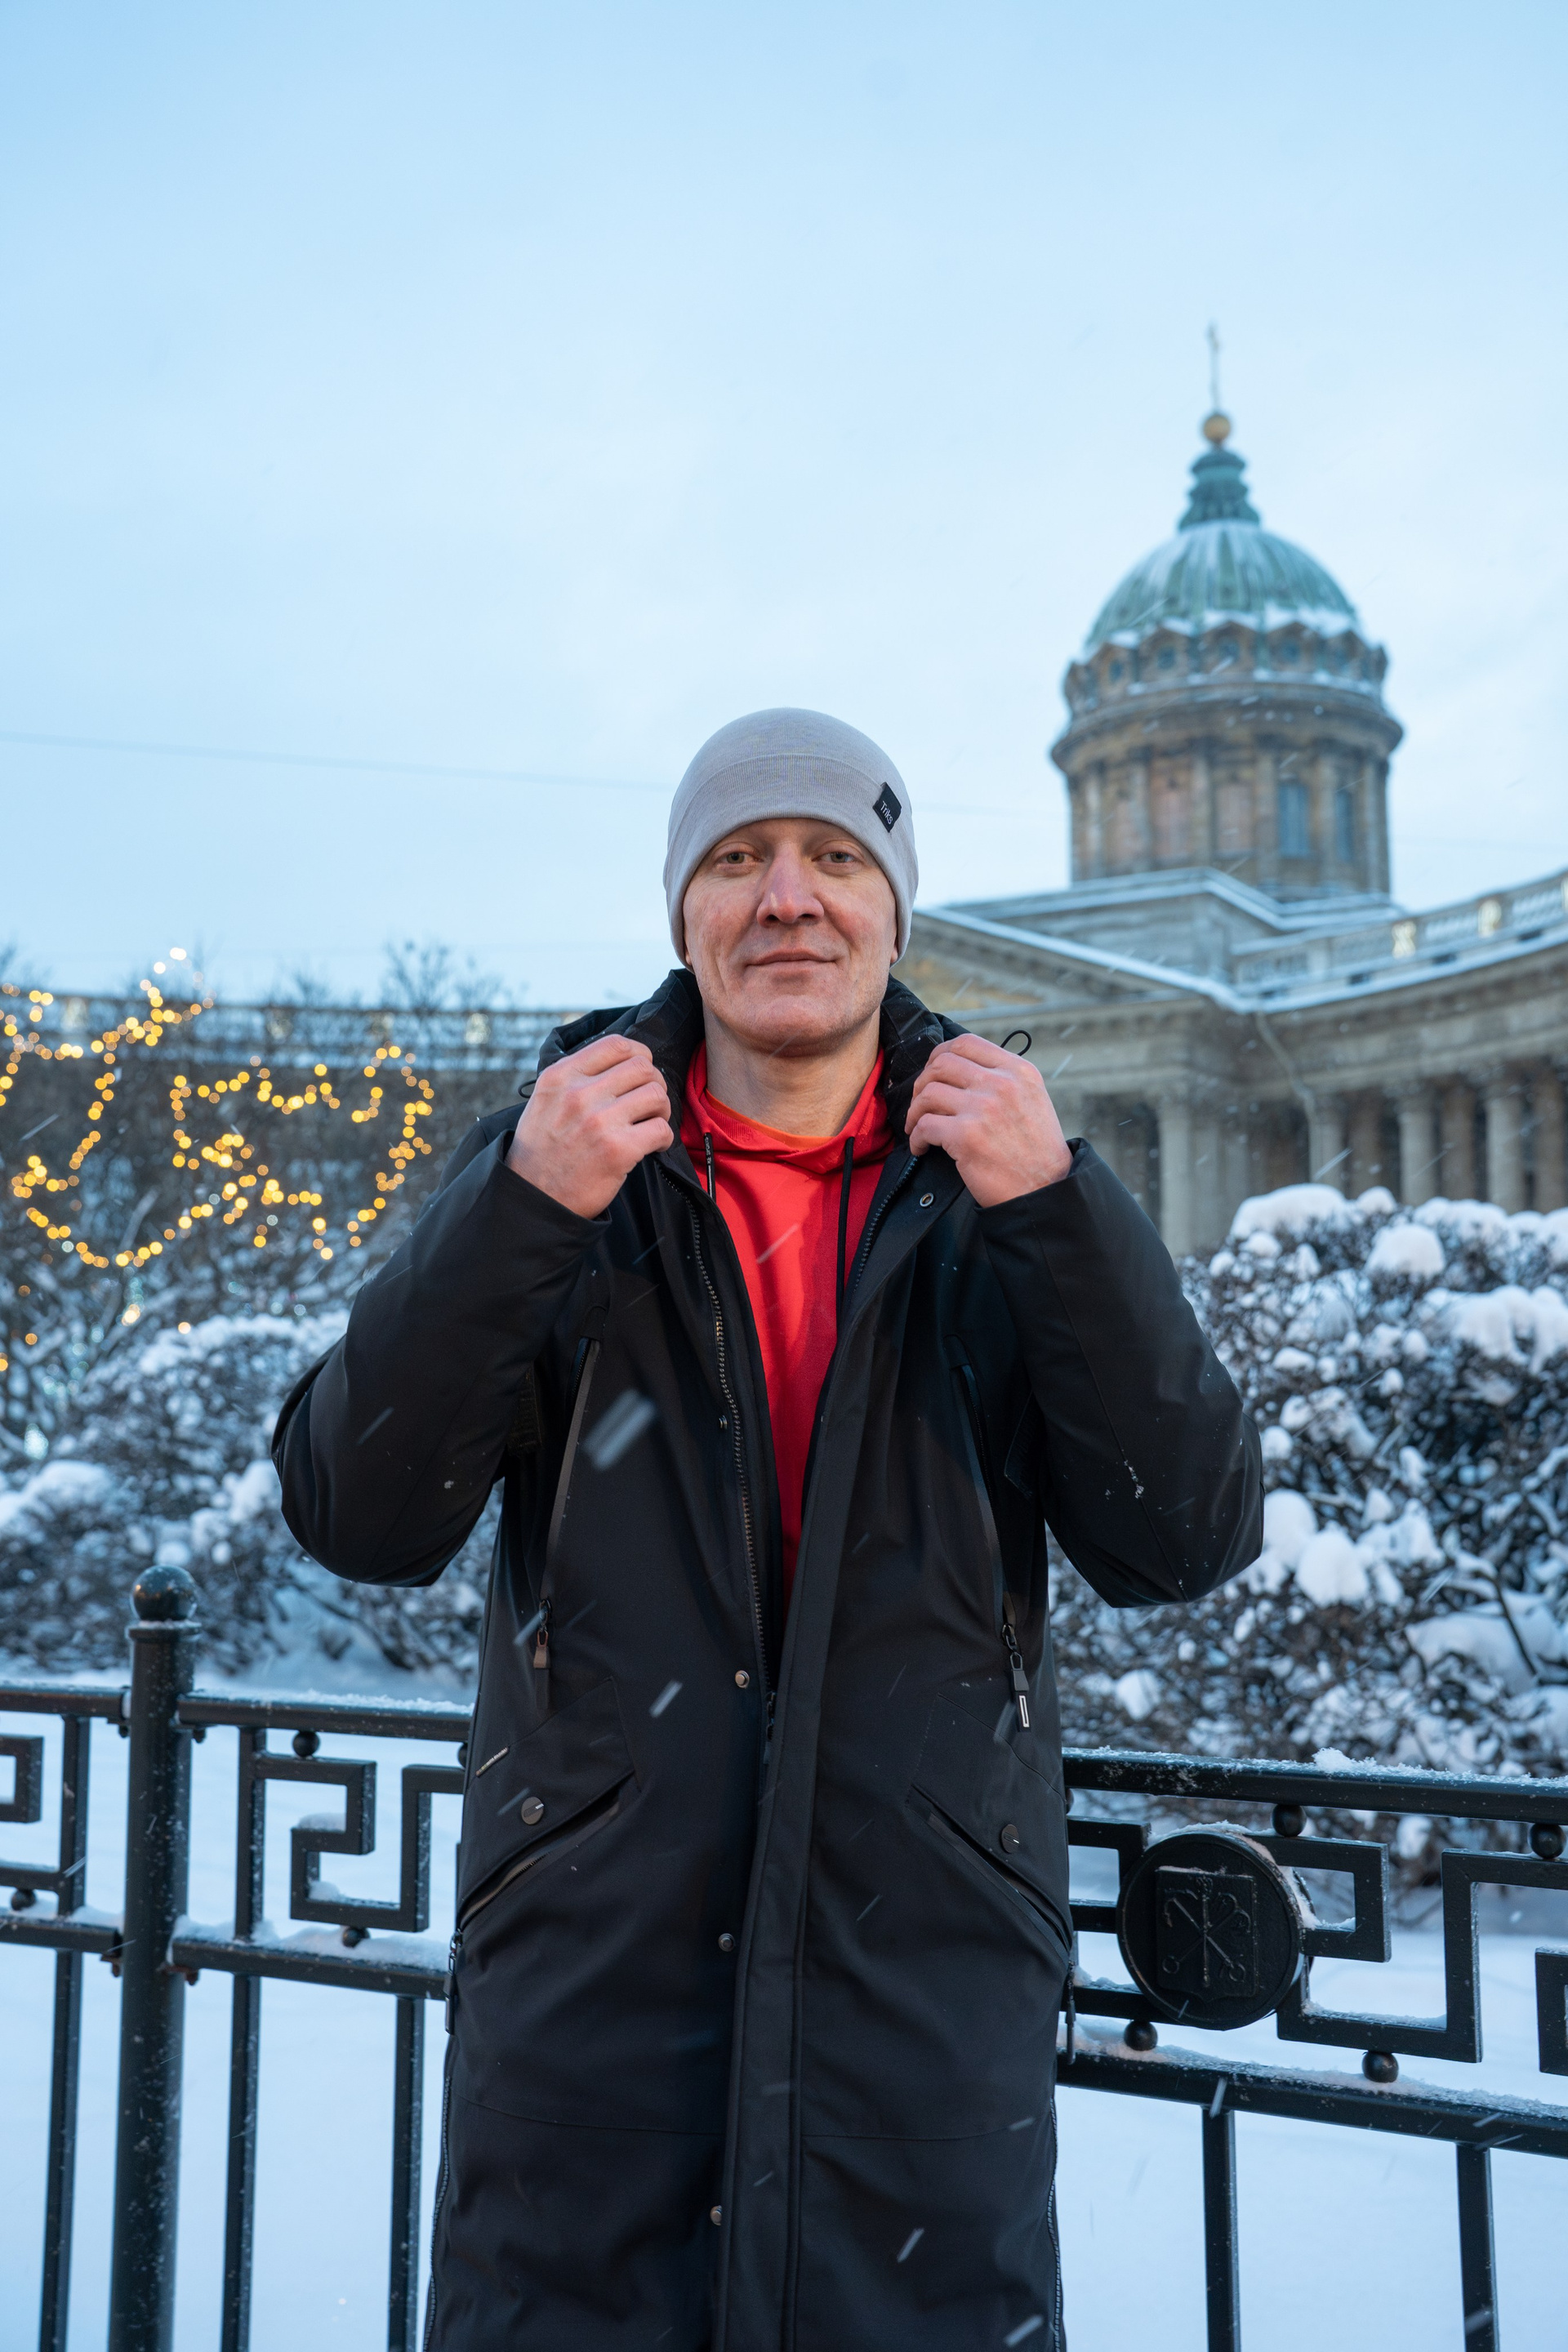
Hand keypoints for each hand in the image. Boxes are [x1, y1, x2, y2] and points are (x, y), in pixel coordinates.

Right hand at [506, 1036, 672, 1217]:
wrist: (533, 1198)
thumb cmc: (542, 1151)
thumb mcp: (545, 1100)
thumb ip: (575, 1078)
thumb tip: (619, 1063)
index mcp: (560, 1076)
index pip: (616, 1044)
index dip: (639, 1055)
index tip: (641, 1072)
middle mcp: (579, 1093)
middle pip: (643, 1067)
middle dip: (654, 1083)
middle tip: (649, 1103)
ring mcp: (599, 1121)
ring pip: (656, 1094)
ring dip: (661, 1110)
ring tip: (650, 1124)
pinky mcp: (617, 1150)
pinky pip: (661, 1129)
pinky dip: (664, 1139)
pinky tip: (652, 1146)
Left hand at [905, 1034, 1071, 1207]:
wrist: (1046, 1190)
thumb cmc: (1036, 1151)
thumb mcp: (1032, 1100)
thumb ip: (1003, 1081)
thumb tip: (962, 1072)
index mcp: (1019, 1071)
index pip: (967, 1043)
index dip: (940, 1054)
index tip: (932, 1071)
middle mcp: (1002, 1084)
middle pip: (942, 1063)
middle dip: (922, 1082)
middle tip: (920, 1102)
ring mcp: (983, 1108)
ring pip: (928, 1093)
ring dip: (915, 1111)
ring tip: (917, 1126)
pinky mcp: (966, 1136)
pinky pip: (924, 1126)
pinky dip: (916, 1138)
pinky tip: (921, 1147)